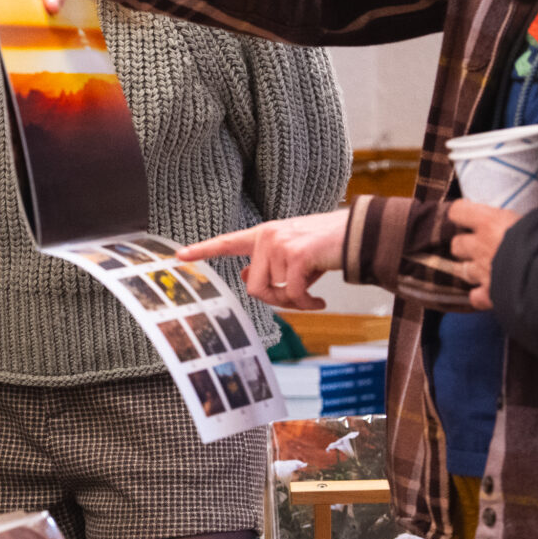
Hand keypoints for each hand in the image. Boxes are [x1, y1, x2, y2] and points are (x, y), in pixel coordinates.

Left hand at [181, 209, 348, 310]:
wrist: (358, 235)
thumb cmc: (327, 246)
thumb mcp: (294, 253)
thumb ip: (269, 263)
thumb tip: (246, 278)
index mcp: (265, 234)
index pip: (228, 242)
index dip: (203, 250)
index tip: (179, 256)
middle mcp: (267, 236)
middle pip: (253, 286)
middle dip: (274, 300)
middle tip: (298, 300)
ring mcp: (280, 244)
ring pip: (272, 293)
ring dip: (293, 302)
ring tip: (312, 296)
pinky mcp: (295, 256)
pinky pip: (292, 295)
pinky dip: (307, 304)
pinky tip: (320, 302)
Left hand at [448, 201, 521, 310]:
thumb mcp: (535, 218)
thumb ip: (521, 220)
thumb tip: (530, 219)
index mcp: (489, 222)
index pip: (458, 212)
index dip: (462, 214)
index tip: (468, 216)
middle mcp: (480, 246)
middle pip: (457, 244)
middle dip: (466, 245)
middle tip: (481, 245)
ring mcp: (482, 272)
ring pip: (462, 270)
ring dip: (470, 269)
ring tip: (483, 268)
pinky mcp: (489, 295)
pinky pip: (476, 297)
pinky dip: (480, 296)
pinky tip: (489, 294)